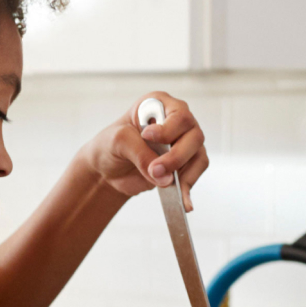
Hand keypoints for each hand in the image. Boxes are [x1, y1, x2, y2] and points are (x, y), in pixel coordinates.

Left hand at [81, 93, 208, 211]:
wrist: (107, 170)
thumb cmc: (110, 146)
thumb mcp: (118, 141)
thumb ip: (141, 154)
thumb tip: (166, 176)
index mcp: (159, 104)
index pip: (178, 113)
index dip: (168, 129)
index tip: (148, 137)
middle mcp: (175, 120)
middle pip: (194, 135)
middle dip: (176, 156)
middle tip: (155, 169)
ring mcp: (183, 142)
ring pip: (198, 155)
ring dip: (183, 173)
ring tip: (163, 184)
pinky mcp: (184, 163)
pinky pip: (195, 173)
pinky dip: (188, 188)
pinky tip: (182, 202)